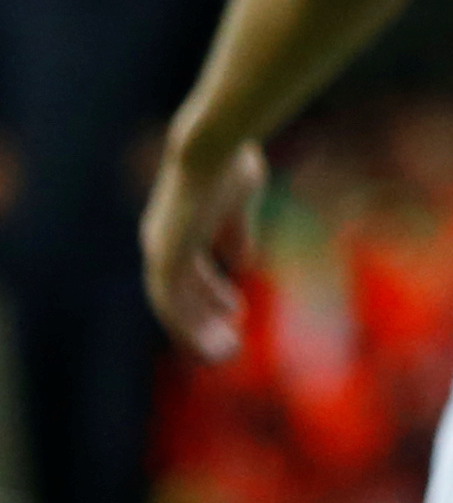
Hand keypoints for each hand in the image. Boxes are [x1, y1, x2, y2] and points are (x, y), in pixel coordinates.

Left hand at [140, 135, 264, 360]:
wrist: (212, 148)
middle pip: (181, 293)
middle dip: (205, 319)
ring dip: (198, 332)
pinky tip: (208, 341)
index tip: (234, 310)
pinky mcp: (164, 259)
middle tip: (230, 343)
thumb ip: (236, 232)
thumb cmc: (229, 166)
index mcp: (180, 229)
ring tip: (224, 354)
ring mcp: (161, 252)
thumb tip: (241, 263)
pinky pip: (172, 304)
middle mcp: (163, 243)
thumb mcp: (239, 203)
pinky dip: (188, 326)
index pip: (192, 271)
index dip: (213, 293)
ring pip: (175, 306)